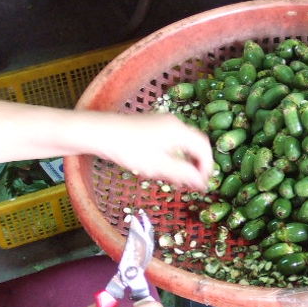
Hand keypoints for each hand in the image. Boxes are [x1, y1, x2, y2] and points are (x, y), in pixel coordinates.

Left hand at [97, 113, 213, 190]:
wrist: (100, 132)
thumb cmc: (129, 149)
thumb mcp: (157, 165)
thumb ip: (182, 173)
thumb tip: (202, 182)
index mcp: (179, 131)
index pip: (204, 148)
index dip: (207, 166)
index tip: (203, 184)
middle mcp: (174, 123)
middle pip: (195, 143)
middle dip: (197, 164)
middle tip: (193, 183)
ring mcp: (163, 122)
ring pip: (183, 143)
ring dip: (185, 160)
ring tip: (177, 179)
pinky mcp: (152, 125)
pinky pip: (172, 140)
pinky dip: (175, 154)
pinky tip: (164, 167)